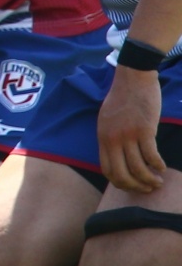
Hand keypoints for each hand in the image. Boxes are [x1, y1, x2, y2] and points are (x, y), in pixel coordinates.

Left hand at [98, 65, 166, 193]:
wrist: (133, 78)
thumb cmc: (123, 99)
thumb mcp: (108, 120)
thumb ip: (111, 138)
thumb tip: (119, 158)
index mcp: (102, 137)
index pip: (107, 170)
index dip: (121, 183)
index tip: (133, 186)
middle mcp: (112, 138)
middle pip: (122, 174)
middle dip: (136, 186)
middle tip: (148, 188)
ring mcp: (128, 134)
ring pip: (138, 168)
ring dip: (150, 179)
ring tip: (158, 180)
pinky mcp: (144, 129)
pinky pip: (151, 156)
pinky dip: (157, 166)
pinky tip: (162, 167)